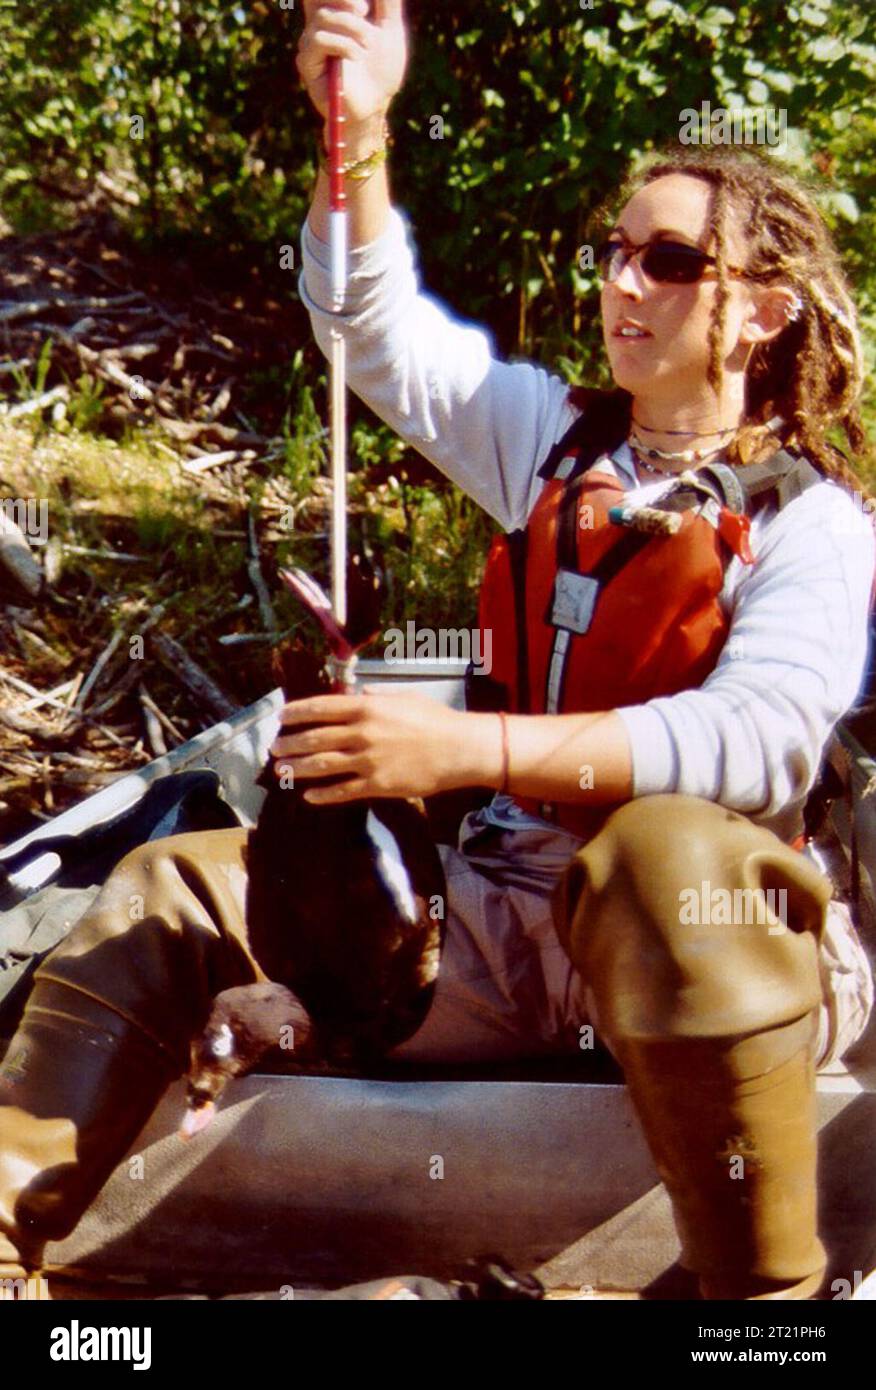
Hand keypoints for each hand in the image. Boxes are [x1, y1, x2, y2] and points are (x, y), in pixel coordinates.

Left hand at [270, 686, 493, 803]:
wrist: (460, 749)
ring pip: (322, 765)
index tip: (281, 717)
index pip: (321, 708)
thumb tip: (359, 692)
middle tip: (275, 749)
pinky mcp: (378, 784)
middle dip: (290, 744)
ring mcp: (368, 760)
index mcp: (368, 707)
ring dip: (298, 768)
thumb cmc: (436, 720)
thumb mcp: (404, 698)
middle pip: (315, 738)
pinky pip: (343, 790)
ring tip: (282, 771)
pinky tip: (309, 795)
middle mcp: (363, 732)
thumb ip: (378, 695)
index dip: (297, 713)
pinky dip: (322, 794)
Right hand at [297, 0, 407, 126]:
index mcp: (336, 12)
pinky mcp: (307, 63)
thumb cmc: (382, 68)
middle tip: (365, 10)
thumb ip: (387, 2)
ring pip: (323, 16)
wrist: (376, 104)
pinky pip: (319, 39)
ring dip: (352, 28)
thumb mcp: (390, 28)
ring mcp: (310, 42)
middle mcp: (319, 24)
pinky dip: (342, 44)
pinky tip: (357, 56)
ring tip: (368, 45)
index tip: (364, 5)